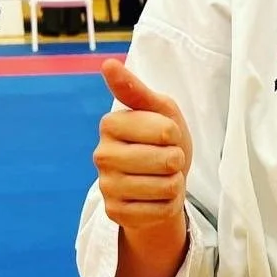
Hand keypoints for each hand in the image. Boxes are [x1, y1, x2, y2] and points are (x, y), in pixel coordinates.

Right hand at [94, 60, 192, 232]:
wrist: (161, 182)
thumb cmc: (162, 142)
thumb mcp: (159, 111)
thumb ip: (136, 90)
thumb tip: (108, 64)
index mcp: (110, 124)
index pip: (165, 130)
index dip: (175, 134)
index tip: (165, 135)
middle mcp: (101, 155)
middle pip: (166, 159)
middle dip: (176, 160)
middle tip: (165, 160)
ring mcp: (106, 186)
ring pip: (165, 186)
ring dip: (174, 184)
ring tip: (161, 178)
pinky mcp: (116, 213)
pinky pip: (160, 210)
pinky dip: (167, 205)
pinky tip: (155, 198)